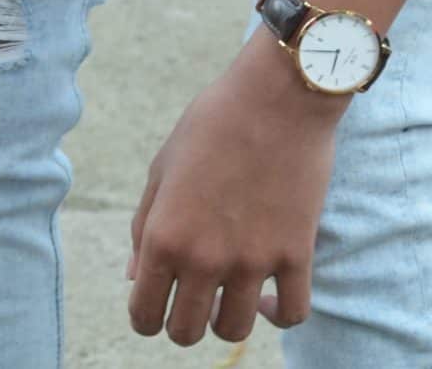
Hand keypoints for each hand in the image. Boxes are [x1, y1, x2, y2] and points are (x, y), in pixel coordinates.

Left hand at [127, 40, 341, 346]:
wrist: (275, 99)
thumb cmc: (210, 125)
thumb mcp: (161, 170)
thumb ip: (144, 228)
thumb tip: (135, 278)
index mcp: (163, 236)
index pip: (144, 314)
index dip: (145, 319)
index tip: (155, 309)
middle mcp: (204, 257)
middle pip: (187, 332)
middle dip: (183, 324)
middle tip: (190, 302)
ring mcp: (252, 260)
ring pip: (235, 332)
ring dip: (227, 321)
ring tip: (228, 297)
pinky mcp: (296, 255)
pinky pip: (292, 314)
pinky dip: (278, 315)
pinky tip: (268, 297)